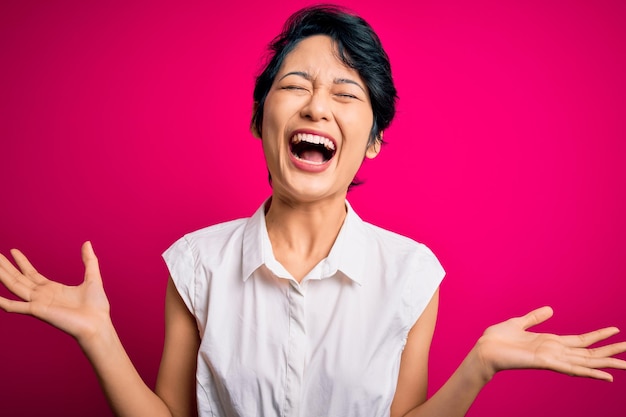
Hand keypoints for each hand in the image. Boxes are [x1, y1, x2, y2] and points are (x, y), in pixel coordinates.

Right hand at [0, 242, 111, 344]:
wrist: (98, 324)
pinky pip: (17, 306)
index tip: (12, 250)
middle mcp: (42, 296)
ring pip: (15, 287)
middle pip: (18, 279)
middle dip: (5, 267)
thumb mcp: (92, 278)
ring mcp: (38, 303)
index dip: (21, 262)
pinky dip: (5, 303)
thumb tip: (87, 243)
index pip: (31, 273)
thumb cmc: (96, 307)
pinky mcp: (38, 311)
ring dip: (2, 277)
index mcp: (52, 289)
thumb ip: (89, 260)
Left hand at [476, 306, 625, 381]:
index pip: (580, 340)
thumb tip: (551, 309)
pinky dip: (590, 372)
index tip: (616, 331)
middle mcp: (555, 352)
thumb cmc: (497, 339)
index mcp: (550, 342)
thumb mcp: (519, 323)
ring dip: (607, 363)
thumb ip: (535, 318)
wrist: (484, 350)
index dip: (598, 336)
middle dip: (610, 351)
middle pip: (589, 353)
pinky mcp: (546, 363)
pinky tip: (607, 376)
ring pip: (586, 362)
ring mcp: (552, 359)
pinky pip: (573, 369)